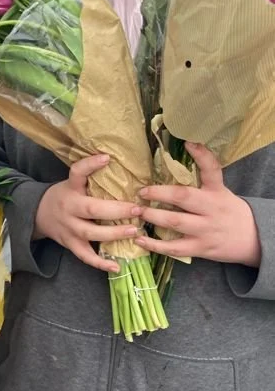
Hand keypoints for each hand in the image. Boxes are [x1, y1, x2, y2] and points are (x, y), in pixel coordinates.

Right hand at [34, 153, 142, 272]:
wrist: (37, 214)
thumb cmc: (64, 196)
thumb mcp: (71, 183)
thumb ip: (91, 179)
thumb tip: (122, 167)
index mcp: (70, 189)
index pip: (77, 172)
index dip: (90, 165)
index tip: (107, 157)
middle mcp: (69, 208)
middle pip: (91, 209)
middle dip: (116, 209)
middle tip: (137, 209)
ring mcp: (69, 228)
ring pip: (91, 233)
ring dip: (113, 234)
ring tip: (133, 231)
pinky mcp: (70, 244)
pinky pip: (85, 256)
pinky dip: (101, 263)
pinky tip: (117, 266)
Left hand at [134, 142, 260, 265]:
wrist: (254, 239)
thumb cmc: (229, 212)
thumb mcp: (222, 193)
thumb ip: (204, 182)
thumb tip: (180, 160)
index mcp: (217, 192)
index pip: (212, 170)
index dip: (201, 155)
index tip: (189, 143)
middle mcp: (211, 209)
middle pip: (184, 197)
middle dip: (160, 193)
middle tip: (142, 191)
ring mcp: (205, 230)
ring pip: (175, 222)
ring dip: (153, 216)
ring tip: (137, 211)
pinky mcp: (200, 248)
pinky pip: (174, 248)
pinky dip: (154, 245)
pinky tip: (139, 239)